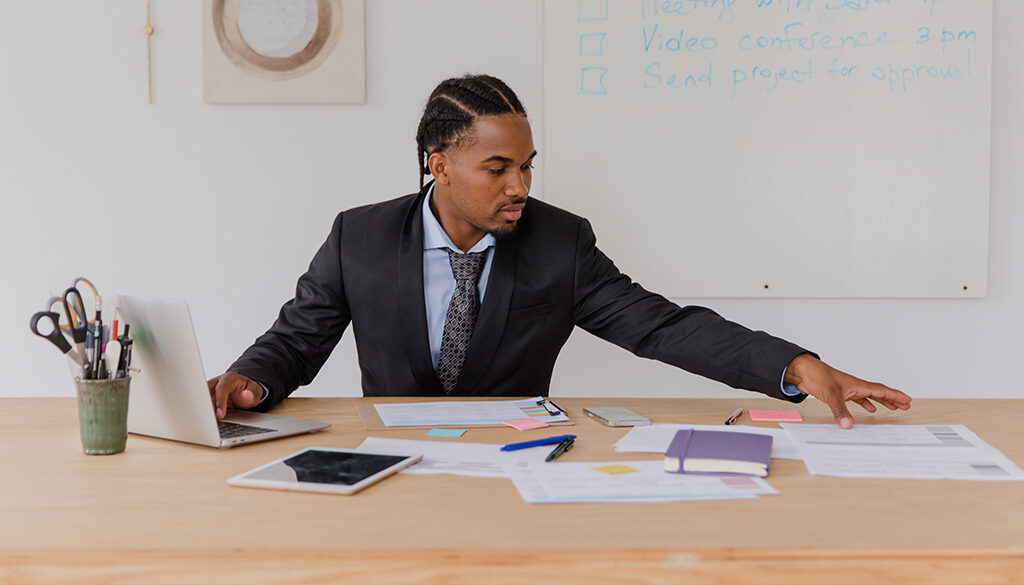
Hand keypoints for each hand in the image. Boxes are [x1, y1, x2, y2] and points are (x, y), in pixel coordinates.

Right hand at [206, 372, 264, 419]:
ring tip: (207, 421)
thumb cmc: (249, 391)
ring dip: (203, 409)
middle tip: (209, 419)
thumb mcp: (255, 391)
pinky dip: (203, 410)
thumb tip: (247, 395)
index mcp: (229, 379)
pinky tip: (205, 419)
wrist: (246, 392)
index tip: (220, 414)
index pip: (221, 389)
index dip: (219, 402)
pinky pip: (202, 402)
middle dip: (206, 405)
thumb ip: (252, 393)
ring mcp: (210, 388)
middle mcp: (217, 382)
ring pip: (201, 397)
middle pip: (206, 391)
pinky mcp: (207, 396)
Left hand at [784, 354, 910, 428]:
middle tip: (905, 405)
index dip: (895, 395)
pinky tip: (869, 409)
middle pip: (879, 393)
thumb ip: (840, 411)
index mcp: (857, 385)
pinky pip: (858, 399)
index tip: (907, 400)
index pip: (881, 390)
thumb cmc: (818, 376)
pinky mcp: (839, 393)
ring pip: (869, 396)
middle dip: (892, 399)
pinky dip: (866, 404)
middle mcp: (855, 386)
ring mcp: (848, 389)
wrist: (804, 371)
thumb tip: (848, 425)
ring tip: (892, 407)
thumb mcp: (831, 395)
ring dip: (881, 402)